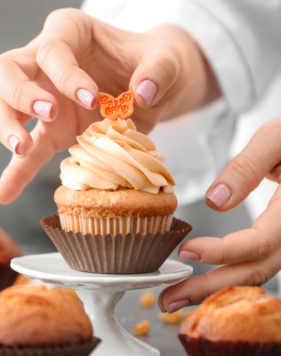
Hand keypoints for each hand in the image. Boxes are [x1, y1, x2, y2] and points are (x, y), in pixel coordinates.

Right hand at [0, 8, 219, 203]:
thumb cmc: (154, 63)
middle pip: (5, 69)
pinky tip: (5, 193)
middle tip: (49, 112)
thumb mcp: (166, 59)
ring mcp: (44, 97)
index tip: (92, 98)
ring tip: (23, 148)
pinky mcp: (52, 130)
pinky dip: (15, 172)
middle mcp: (46, 62)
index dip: (66, 74)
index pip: (52, 49)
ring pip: (3, 108)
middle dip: (19, 92)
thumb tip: (142, 94)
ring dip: (8, 128)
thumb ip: (158, 70)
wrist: (156, 85)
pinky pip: (27, 152)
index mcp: (70, 31)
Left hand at [158, 118, 280, 313]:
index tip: (186, 251)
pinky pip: (257, 263)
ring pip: (255, 272)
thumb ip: (247, 168)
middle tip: (170, 299)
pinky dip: (228, 275)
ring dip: (216, 289)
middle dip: (210, 288)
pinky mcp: (280, 237)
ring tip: (179, 297)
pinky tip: (204, 279)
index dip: (222, 252)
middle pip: (254, 271)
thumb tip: (215, 201)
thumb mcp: (274, 140)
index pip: (259, 243)